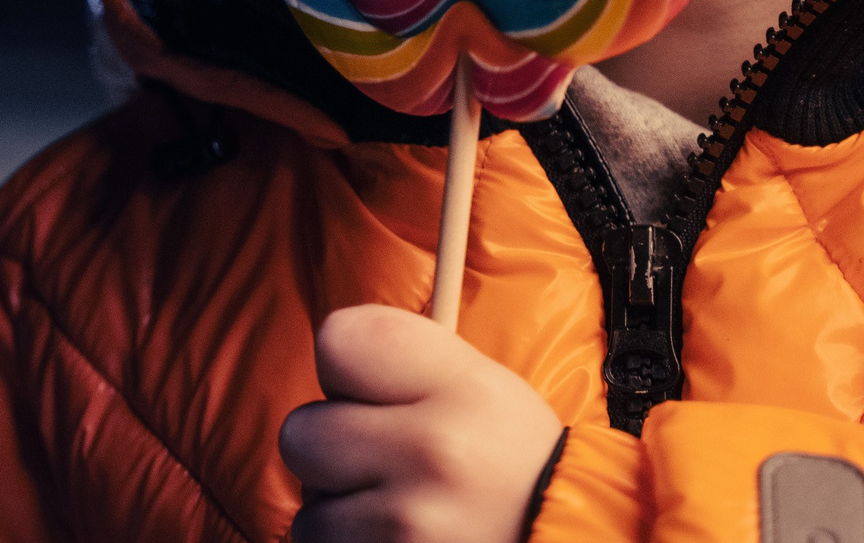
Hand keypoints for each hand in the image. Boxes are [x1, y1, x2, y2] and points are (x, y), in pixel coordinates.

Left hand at [280, 303, 565, 542]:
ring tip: (398, 511)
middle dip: (329, 451)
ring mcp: (410, 523)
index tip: (367, 389)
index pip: (336, 341)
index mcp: (461, 386)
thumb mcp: (485, 385)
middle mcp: (435, 451)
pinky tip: (396, 540)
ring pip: (309, 511)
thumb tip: (328, 354)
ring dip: (340, 514)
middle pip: (301, 433)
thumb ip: (406, 360)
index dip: (342, 368)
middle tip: (380, 461)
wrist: (561, 538)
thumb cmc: (510, 462)